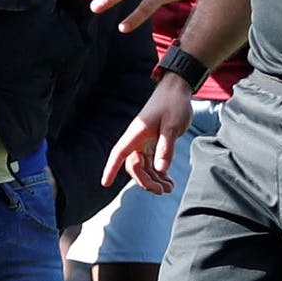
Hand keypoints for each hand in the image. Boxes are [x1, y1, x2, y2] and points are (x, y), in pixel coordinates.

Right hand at [101, 75, 195, 193]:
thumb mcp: (172, 126)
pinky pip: (151, 162)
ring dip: (154, 179)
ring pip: (143, 166)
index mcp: (137, 133)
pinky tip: (169, 181)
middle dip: (146, 181)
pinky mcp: (153, 142)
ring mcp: (144, 141)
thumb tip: (160, 170)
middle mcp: (137, 139)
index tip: (105, 183)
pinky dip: (159, 173)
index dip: (111, 168)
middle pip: (134, 166)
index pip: (119, 153)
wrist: (176, 89)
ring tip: (170, 188)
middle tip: (163, 191)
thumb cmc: (173, 104)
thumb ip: (165, 148)